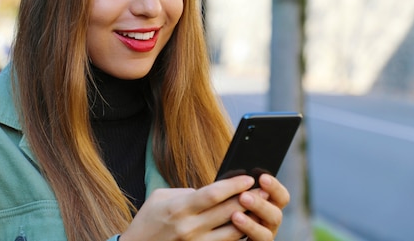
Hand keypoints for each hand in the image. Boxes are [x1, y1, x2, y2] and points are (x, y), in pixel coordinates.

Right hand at [120, 175, 254, 240]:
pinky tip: (247, 226)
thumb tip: (212, 191)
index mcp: (179, 208)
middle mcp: (189, 228)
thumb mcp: (161, 197)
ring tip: (261, 208)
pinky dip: (238, 235)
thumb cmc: (148, 220)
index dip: (233, 185)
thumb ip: (187, 193)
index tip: (248, 178)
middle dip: (248, 199)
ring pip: (232, 232)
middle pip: (227, 212)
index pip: (213, 194)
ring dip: (249, 219)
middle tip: (264, 190)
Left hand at [231, 174, 289, 240]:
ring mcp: (263, 237)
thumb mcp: (234, 196)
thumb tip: (238, 175)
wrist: (218, 229)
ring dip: (251, 223)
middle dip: (260, 205)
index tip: (262, 178)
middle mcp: (269, 223)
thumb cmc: (226, 209)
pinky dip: (247, 233)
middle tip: (244, 196)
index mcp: (269, 206)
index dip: (275, 187)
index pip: (281, 197)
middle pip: (276, 215)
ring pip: (267, 233)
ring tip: (235, 215)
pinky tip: (235, 224)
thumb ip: (239, 189)